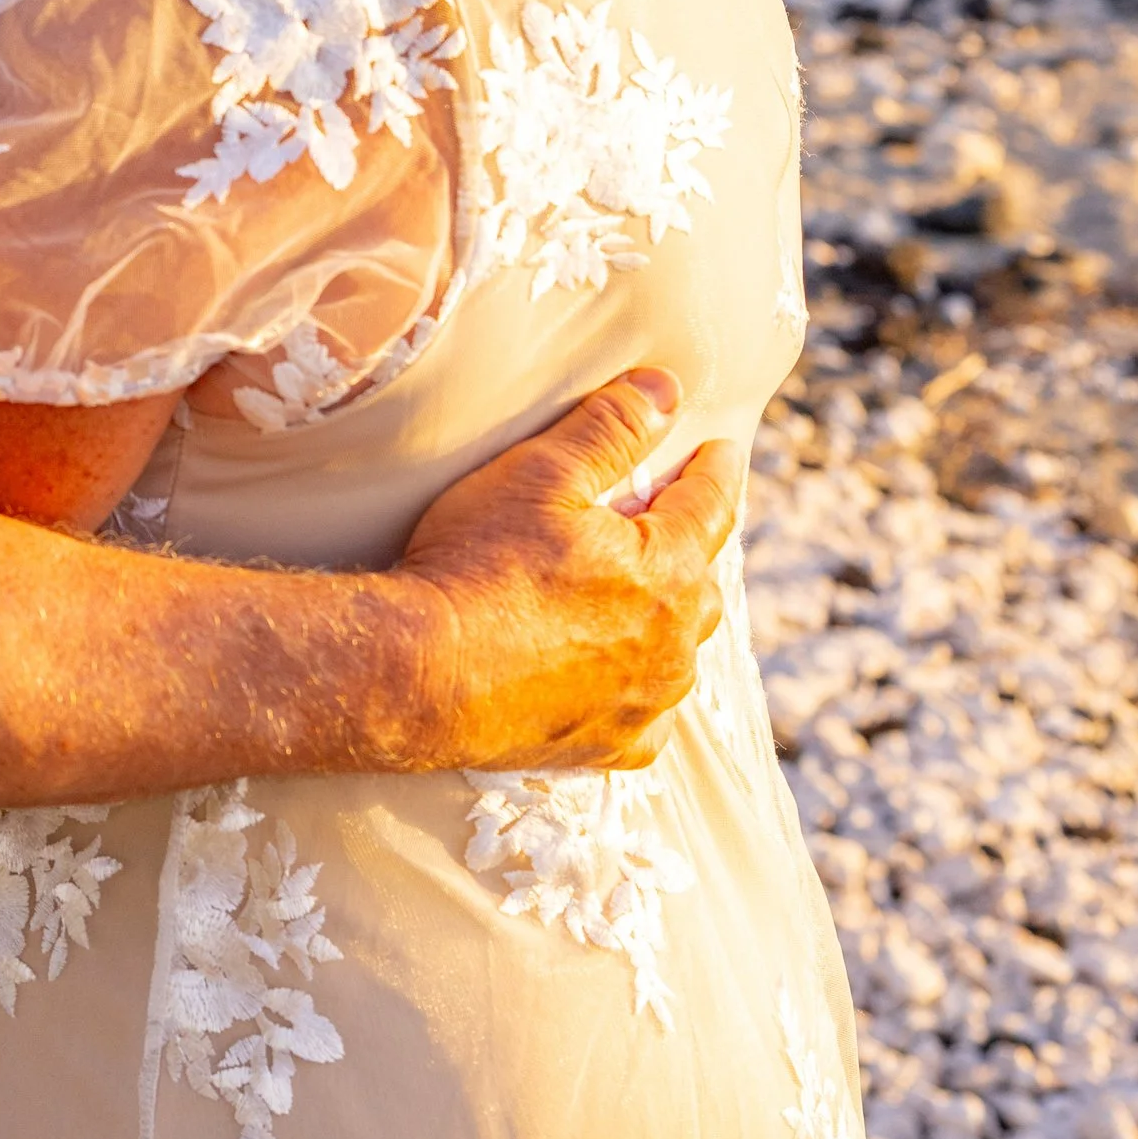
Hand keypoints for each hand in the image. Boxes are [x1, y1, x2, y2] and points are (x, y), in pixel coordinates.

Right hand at [391, 368, 737, 773]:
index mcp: (670, 571)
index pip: (710, 506)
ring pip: (677, 653)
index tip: (719, 452)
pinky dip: (636, 695)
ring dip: (665, 623)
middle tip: (670, 524)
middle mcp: (674, 644)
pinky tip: (615, 683)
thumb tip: (665, 391)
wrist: (419, 673)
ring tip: (643, 601)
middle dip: (690, 548)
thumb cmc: (477, 564)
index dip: (713, 471)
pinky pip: (644, 719)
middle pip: (700, 582)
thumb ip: (609, 428)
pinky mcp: (604, 747)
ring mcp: (643, 702)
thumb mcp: (540, 474)